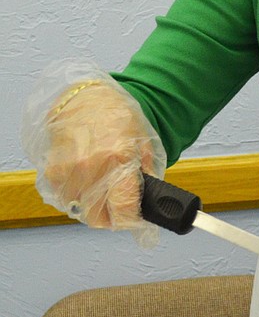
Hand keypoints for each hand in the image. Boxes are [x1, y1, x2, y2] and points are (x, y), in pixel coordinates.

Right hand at [21, 63, 165, 240]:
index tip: (132, 217)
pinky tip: (84, 182)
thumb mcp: (144, 143)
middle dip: (109, 218)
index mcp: (118, 159)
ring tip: (99, 189)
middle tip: (116, 210)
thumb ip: (145, 175)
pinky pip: (62, 197)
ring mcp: (68, 169)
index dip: (130, 219)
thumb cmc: (118, 117)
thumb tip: (148, 202)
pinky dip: (73, 195)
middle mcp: (90, 167)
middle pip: (97, 217)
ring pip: (78, 209)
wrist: (87, 97)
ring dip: (89, 205)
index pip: (122, 210)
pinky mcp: (52, 169)